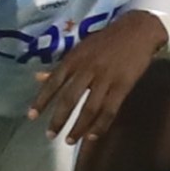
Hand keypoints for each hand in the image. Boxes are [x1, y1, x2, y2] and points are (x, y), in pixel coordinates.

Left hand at [28, 11, 169, 150]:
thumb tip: (37, 77)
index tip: (31, 116)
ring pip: (89, 108)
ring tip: (70, 140)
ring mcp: (106, 78)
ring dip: (78, 127)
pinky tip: (92, 136)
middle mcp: (87, 69)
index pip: (54, 82)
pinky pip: (109, 110)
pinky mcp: (123, 85)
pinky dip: (100, 125)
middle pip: (70, 99)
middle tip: (50, 135)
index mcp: (75, 58)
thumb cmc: (106, 40)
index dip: (41, 100)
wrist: (137, 30)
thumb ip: (61, 66)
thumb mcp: (80, 48)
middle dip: (59, 119)